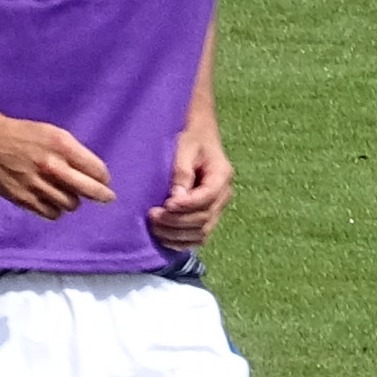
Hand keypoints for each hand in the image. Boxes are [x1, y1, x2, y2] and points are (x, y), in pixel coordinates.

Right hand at [0, 108, 115, 220]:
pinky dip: (55, 210)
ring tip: (66, 193)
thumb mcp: (53, 133)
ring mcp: (37, 184)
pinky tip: (52, 201)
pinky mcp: (24, 198)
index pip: (96, 170)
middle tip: (108, 197)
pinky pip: (51, 214)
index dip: (103, 177)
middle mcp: (51, 166)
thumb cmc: (24, 136)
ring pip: (71, 204)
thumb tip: (96, 176)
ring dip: (73, 201)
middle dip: (103, 195)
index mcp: (61, 145)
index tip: (104, 180)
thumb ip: (74, 153)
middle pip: (89, 191)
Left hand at [149, 125, 235, 250]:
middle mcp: (223, 195)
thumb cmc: (190, 137)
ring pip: (202, 232)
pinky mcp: (207, 215)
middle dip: (177, 222)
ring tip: (154, 226)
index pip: (208, 197)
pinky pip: (199, 236)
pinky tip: (163, 237)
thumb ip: (181, 172)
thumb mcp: (184, 147)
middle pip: (204, 218)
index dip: (187, 205)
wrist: (198, 135)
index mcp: (221, 175)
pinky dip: (182, 241)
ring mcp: (217, 207)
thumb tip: (177, 199)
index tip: (166, 205)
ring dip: (177, 235)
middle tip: (152, 215)